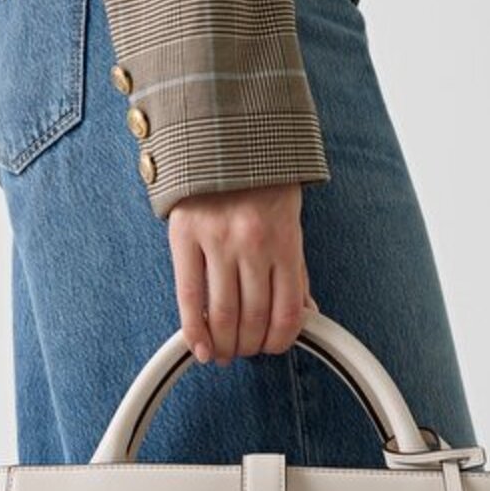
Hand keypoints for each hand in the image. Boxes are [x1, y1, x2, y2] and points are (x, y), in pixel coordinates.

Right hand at [168, 184, 318, 365]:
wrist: (223, 138)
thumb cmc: (260, 184)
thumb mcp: (289, 223)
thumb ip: (295, 271)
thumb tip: (304, 316)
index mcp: (285, 241)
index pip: (287, 312)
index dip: (279, 342)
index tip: (271, 349)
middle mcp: (253, 243)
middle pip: (253, 318)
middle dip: (248, 346)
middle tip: (243, 352)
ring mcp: (217, 240)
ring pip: (222, 314)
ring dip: (223, 344)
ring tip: (222, 351)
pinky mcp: (185, 236)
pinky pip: (188, 297)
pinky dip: (194, 330)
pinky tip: (198, 347)